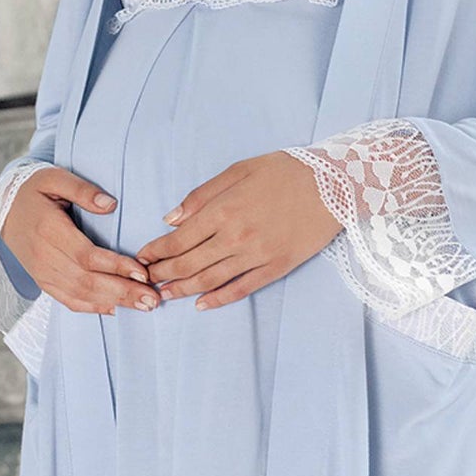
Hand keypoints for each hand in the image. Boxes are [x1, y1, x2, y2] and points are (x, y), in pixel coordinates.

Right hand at [0, 167, 157, 314]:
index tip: (143, 272)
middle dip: (123, 291)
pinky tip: (116, 309)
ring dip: (114, 303)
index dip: (116, 266)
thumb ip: (82, 189)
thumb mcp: (54, 178)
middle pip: (87, 280)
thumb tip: (110, 204)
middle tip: (153, 298)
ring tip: (144, 306)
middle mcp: (43, 256)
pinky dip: (93, 308)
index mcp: (48, 229)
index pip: (86, 255)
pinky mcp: (43, 281)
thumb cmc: (34, 190)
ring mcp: (41, 273)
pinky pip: (68, 300)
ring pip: (80, 294)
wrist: (4, 209)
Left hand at [134, 151, 340, 308]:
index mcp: (224, 210)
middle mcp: (236, 237)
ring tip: (164, 295)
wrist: (334, 184)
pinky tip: (202, 305)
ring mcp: (256, 256)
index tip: (142, 258)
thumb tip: (171, 219)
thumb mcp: (239, 170)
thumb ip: (202, 195)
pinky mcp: (276, 267)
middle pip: (189, 264)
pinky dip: (219, 299)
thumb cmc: (285, 171)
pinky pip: (242, 288)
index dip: (156, 251)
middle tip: (145, 281)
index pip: (179, 239)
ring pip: (211, 280)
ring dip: (183, 290)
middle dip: (163, 273)